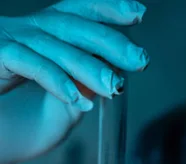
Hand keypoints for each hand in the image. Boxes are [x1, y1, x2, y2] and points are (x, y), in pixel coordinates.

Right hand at [0, 0, 148, 163]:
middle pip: (73, 26)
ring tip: (115, 86)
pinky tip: (77, 100)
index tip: (138, 13)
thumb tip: (110, 79)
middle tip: (140, 60)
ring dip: (89, 68)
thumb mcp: (50, 87)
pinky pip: (31, 65)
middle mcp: (26, 28)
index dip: (107, 7)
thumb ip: (77, 81)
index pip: (77, 9)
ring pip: (55, 47)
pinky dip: (56, 81)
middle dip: (110, 41)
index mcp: (40, 28)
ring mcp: (9, 39)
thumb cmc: (8, 97)